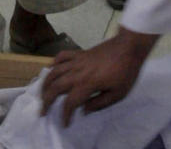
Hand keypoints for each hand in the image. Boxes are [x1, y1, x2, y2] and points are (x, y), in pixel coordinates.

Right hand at [40, 28, 157, 125]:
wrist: (128, 47)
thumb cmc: (125, 72)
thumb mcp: (118, 94)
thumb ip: (99, 104)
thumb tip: (83, 110)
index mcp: (88, 84)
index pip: (70, 102)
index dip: (65, 114)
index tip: (65, 123)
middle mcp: (78, 72)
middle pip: (56, 86)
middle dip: (47, 100)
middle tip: (43, 110)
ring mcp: (78, 60)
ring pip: (55, 70)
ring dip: (46, 82)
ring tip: (42, 93)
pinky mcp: (80, 53)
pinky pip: (63, 55)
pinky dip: (55, 62)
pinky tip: (52, 68)